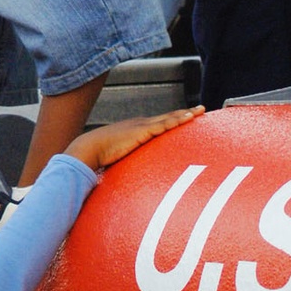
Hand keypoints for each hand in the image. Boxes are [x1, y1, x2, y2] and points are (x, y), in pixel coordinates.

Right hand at [67, 105, 204, 173]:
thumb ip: (129, 165)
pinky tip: (189, 118)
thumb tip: (133, 179)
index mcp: (136, 130)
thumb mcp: (120, 159)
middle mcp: (141, 125)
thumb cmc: (101, 156)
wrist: (89, 149)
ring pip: (169, 118)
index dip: (174, 119)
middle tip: (201, 110)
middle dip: (185, 113)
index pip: (160, 123)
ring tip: (200, 112)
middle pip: (168, 117)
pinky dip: (177, 120)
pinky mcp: (142, 131)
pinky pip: (164, 124)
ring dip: (186, 114)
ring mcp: (142, 126)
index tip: (187, 118)